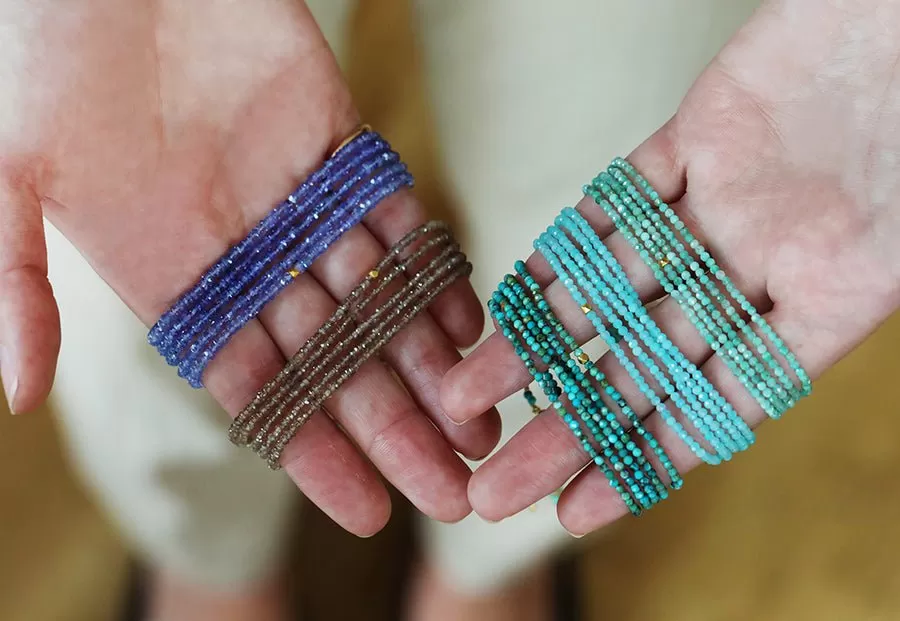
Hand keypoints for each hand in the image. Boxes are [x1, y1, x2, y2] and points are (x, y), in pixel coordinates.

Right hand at [0, 0, 499, 534]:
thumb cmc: (43, 52)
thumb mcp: (5, 172)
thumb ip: (11, 282)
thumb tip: (14, 398)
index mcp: (171, 276)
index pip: (256, 387)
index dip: (313, 450)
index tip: (370, 510)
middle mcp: (242, 250)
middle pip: (331, 359)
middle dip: (393, 428)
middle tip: (455, 493)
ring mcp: (294, 198)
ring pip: (373, 299)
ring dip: (428, 363)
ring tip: (481, 426)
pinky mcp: (336, 138)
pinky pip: (392, 218)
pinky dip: (429, 266)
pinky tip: (470, 324)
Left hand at [441, 0, 899, 534]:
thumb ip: (859, 298)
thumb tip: (762, 393)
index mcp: (840, 295)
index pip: (722, 403)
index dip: (646, 463)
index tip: (575, 515)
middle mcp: (773, 259)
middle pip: (648, 361)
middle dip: (568, 427)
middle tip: (491, 491)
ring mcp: (731, 199)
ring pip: (616, 287)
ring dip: (541, 343)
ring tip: (469, 397)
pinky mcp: (701, 131)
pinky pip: (621, 198)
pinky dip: (572, 242)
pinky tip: (517, 291)